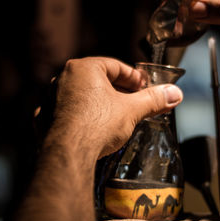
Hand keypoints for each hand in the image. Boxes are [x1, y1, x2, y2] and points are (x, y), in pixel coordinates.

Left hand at [5, 57, 182, 220]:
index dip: (133, 78)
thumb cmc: (98, 124)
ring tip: (114, 117)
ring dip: (98, 103)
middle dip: (117, 91)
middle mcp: (63, 78)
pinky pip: (66, 112)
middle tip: (133, 103)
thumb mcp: (131, 110)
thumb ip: (153, 99)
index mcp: (83, 68)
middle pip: (97, 80)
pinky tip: (90, 127)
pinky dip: (80, 116)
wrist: (68, 153)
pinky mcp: (45, 117)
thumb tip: (175, 93)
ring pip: (81, 96)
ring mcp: (51, 98)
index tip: (144, 88)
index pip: (114, 66)